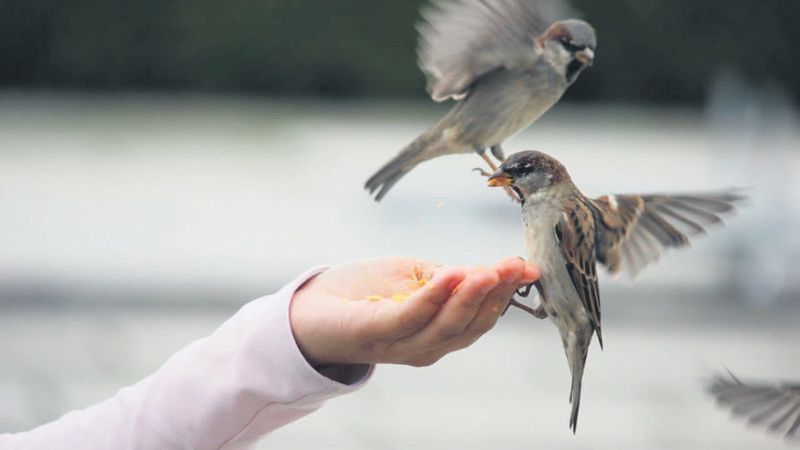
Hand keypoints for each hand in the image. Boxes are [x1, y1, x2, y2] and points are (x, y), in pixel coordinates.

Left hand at [289, 257, 538, 366]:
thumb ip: (456, 277)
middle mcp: (426, 347)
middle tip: (513, 266)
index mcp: (440, 335)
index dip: (506, 294)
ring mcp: (402, 344)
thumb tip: (504, 268)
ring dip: (470, 298)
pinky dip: (433, 297)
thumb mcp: (419, 278)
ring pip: (446, 327)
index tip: (526, 267)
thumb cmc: (367, 293)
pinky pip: (410, 317)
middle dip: (495, 294)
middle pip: (470, 326)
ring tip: (488, 272)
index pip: (481, 318)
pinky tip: (450, 274)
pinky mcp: (377, 333)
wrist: (312, 308)